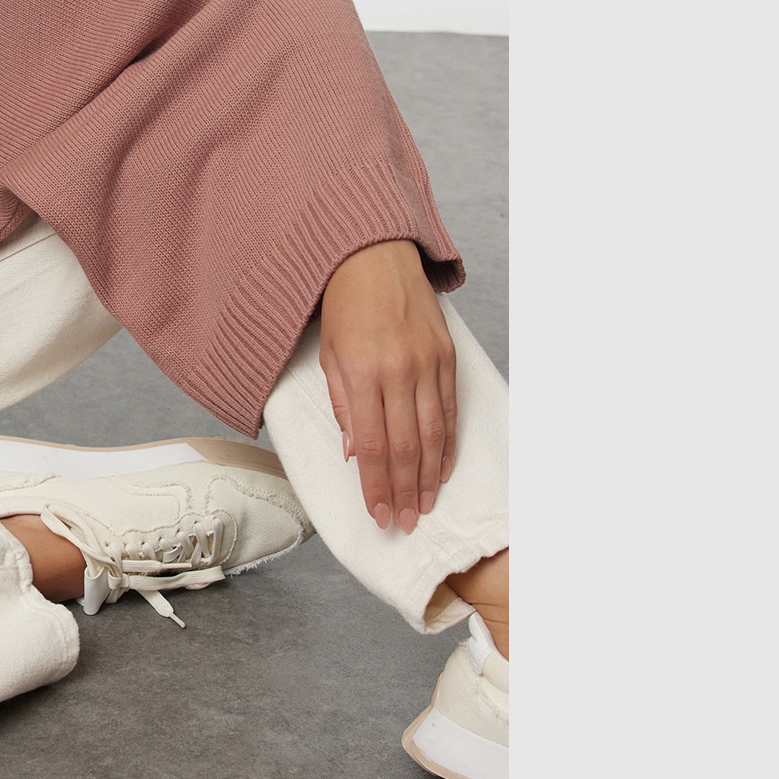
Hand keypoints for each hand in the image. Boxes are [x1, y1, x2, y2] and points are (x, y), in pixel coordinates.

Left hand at [318, 240, 456, 534]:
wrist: (373, 256)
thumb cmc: (343, 306)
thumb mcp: (328, 355)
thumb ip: (342, 405)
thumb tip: (357, 454)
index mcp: (363, 373)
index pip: (374, 445)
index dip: (377, 485)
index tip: (378, 514)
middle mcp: (400, 372)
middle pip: (407, 447)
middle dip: (405, 491)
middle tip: (403, 522)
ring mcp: (428, 364)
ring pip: (433, 433)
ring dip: (429, 475)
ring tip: (424, 505)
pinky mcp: (447, 356)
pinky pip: (450, 409)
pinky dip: (448, 443)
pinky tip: (444, 468)